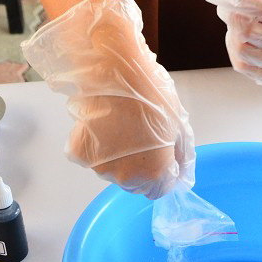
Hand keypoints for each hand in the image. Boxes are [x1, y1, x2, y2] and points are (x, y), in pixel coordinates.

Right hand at [22, 0, 194, 198]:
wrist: (117, 72)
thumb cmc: (151, 93)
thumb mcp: (179, 123)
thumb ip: (182, 155)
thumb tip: (181, 172)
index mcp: (154, 173)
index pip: (159, 189)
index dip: (162, 171)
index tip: (160, 152)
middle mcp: (126, 178)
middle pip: (134, 182)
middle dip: (139, 164)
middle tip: (139, 133)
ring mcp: (99, 167)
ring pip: (111, 168)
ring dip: (116, 154)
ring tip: (119, 124)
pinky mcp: (79, 153)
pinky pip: (89, 155)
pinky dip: (94, 144)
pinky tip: (101, 123)